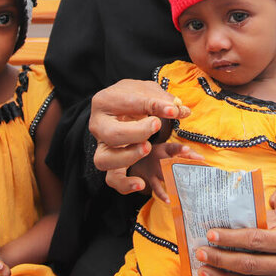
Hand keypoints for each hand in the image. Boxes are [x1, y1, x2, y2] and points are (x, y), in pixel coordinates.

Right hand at [90, 79, 189, 193]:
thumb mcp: (147, 91)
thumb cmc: (135, 98)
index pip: (127, 104)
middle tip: (156, 125)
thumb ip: (162, 100)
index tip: (172, 110)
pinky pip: (112, 180)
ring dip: (128, 156)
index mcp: (104, 102)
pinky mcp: (111, 163)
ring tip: (147, 148)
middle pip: (111, 134)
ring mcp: (102, 147)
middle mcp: (98, 126)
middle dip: (137, 132)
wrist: (123, 107)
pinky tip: (141, 184)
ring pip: (105, 160)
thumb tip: (178, 110)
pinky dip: (125, 184)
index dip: (152, 106)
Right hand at [127, 143, 204, 201]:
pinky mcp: (151, 179)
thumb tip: (202, 159)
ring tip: (182, 193)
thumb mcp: (172, 149)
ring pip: (164, 177)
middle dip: (179, 172)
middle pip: (170, 165)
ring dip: (173, 184)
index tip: (186, 149)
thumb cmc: (162, 153)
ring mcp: (154, 169)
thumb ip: (188, 153)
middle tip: (190, 180)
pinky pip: (156, 188)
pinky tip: (169, 200)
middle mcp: (158, 158)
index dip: (180, 149)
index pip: (174, 148)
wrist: (140, 158)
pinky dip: (162, 194)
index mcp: (166, 149)